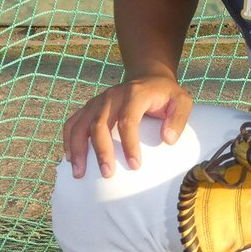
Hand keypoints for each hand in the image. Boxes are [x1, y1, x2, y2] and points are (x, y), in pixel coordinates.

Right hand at [61, 76, 193, 178]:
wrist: (147, 77)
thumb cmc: (166, 94)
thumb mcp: (182, 101)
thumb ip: (179, 118)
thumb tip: (168, 140)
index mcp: (135, 94)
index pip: (128, 120)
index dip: (129, 144)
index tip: (135, 166)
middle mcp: (112, 96)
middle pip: (100, 124)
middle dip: (102, 151)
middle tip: (107, 174)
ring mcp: (98, 101)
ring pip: (80, 124)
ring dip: (77, 149)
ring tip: (79, 173)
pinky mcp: (89, 107)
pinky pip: (72, 123)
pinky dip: (68, 140)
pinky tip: (70, 159)